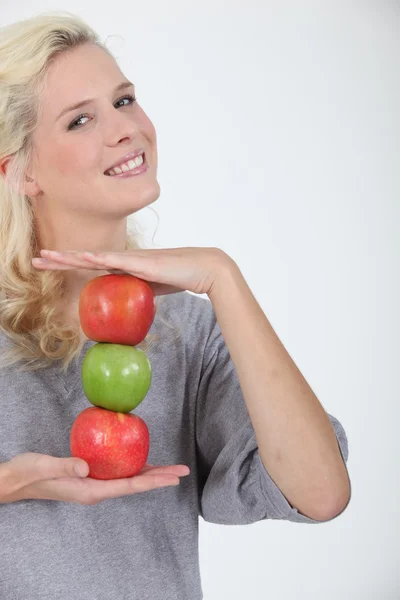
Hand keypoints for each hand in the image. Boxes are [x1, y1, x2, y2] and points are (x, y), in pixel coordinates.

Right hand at [0, 453, 189, 504]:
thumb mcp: (44, 467)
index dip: (152, 480)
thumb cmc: (29, 474)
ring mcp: (94, 485)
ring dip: (150, 474)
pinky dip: (133, 467)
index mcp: (90, 491)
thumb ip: (65, 467)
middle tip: (182, 471)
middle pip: (135, 484)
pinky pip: (118, 473)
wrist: (16, 480)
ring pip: (128, 479)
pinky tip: (140, 461)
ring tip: (170, 469)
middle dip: (159, 478)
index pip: (128, 486)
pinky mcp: (90, 477)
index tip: (172, 478)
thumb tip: (86, 467)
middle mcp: (96, 490)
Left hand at [32, 246, 234, 295]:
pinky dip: (99, 258)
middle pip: (85, 257)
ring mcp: (132, 259)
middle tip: (37, 260)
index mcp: (124, 265)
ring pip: (94, 257)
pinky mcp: (143, 263)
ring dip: (70, 257)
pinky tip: (84, 256)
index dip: (70, 262)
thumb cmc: (181, 276)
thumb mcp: (153, 287)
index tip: (50, 264)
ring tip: (47, 257)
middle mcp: (124, 259)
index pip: (91, 263)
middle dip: (60, 259)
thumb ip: (138, 291)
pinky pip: (117, 261)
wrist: (204, 269)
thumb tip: (129, 305)